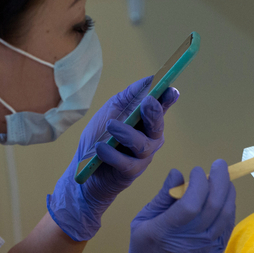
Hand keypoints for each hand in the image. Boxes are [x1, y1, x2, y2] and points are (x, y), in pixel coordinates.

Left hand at [47, 76, 179, 241]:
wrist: (83, 169)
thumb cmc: (100, 137)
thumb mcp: (111, 111)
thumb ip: (129, 97)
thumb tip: (148, 80)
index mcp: (147, 120)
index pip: (162, 107)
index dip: (168, 98)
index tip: (170, 90)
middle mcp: (150, 138)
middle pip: (158, 125)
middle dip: (155, 113)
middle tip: (148, 102)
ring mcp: (143, 156)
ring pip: (142, 144)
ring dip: (126, 133)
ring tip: (110, 126)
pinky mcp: (131, 172)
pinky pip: (126, 162)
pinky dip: (112, 154)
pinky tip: (100, 148)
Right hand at [108, 160, 235, 252]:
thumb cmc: (145, 247)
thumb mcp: (143, 220)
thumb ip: (162, 196)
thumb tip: (177, 173)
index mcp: (166, 232)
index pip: (191, 203)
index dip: (198, 183)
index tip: (195, 170)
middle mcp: (190, 241)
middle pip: (214, 205)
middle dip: (220, 179)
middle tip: (219, 164)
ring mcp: (207, 248)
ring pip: (226, 214)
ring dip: (228, 191)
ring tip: (223, 177)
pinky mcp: (217, 252)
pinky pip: (229, 224)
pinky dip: (230, 206)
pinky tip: (225, 195)